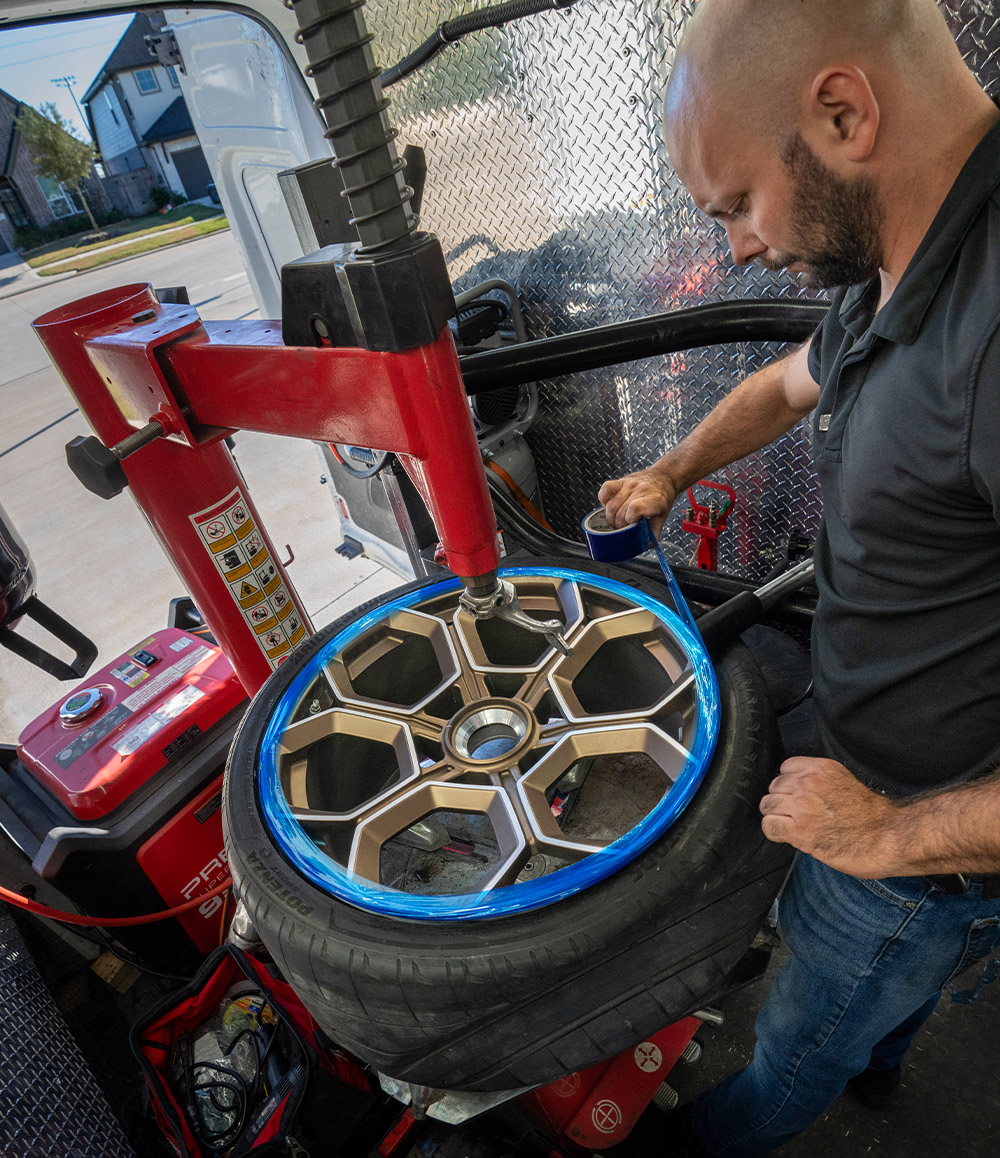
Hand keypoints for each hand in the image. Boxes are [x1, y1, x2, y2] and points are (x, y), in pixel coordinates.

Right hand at [598, 464, 677, 537]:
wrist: (664, 477)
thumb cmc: (662, 498)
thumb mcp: (662, 517)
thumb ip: (653, 533)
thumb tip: (642, 546)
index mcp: (654, 500)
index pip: (635, 508)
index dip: (629, 520)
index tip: (631, 525)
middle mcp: (641, 490)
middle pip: (619, 512)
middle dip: (618, 526)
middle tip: (621, 528)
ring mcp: (630, 484)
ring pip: (610, 505)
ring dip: (610, 518)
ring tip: (616, 521)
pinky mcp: (622, 480)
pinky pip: (605, 489)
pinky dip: (603, 500)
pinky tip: (609, 506)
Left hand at [759, 757, 909, 877]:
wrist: (889, 837)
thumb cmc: (874, 815)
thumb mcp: (845, 782)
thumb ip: (821, 782)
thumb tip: (800, 789)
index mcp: (820, 769)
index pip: (785, 768)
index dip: (789, 784)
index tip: (796, 796)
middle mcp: (808, 783)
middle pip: (774, 787)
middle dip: (782, 801)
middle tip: (795, 815)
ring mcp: (802, 806)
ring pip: (768, 805)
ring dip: (776, 816)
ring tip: (791, 826)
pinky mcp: (800, 831)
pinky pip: (769, 826)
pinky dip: (774, 832)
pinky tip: (788, 836)